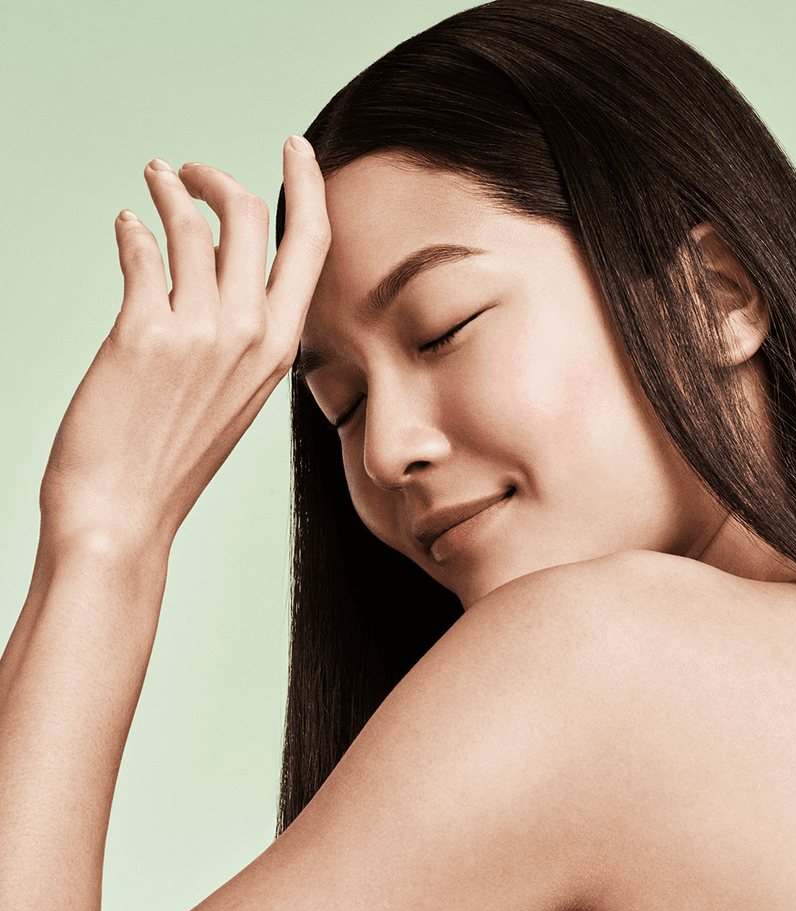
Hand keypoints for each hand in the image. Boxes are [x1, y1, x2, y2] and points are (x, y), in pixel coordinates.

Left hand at [39, 137, 329, 558]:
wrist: (124, 513)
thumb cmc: (170, 464)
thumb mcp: (232, 401)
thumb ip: (239, 343)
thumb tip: (216, 286)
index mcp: (278, 352)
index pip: (309, 249)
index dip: (306, 189)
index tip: (295, 151)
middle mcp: (248, 336)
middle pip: (251, 217)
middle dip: (220, 179)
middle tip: (190, 173)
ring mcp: (200, 334)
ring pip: (194, 225)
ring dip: (168, 190)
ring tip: (154, 182)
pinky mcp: (144, 333)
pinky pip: (143, 252)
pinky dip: (133, 229)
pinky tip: (127, 227)